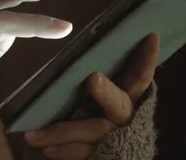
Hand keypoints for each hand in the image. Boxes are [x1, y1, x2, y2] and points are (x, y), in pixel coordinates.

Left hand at [24, 34, 159, 159]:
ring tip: (34, 135)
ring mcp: (114, 140)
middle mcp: (124, 118)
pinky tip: (46, 149)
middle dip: (107, 92)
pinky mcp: (102, 157)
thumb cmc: (80, 119)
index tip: (151, 37)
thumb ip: (88, 79)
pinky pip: (84, 155)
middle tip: (93, 79)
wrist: (73, 157)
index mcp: (126, 98)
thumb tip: (71, 42)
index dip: (146, 60)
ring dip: (64, 131)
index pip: (138, 76)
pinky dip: (64, 151)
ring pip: (96, 132)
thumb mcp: (88, 98)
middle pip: (120, 104)